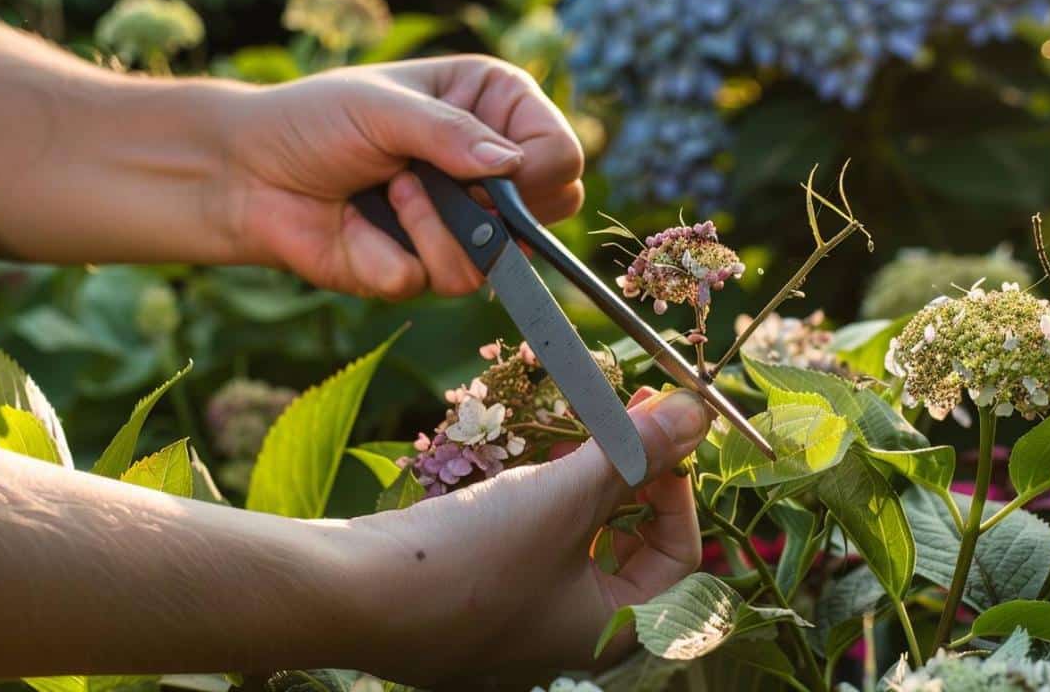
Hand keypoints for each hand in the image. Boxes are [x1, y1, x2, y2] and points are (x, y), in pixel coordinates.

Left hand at [222, 55, 584, 298]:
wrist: (247, 176)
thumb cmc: (314, 120)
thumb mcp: (383, 107)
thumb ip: (450, 134)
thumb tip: (510, 165)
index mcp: (493, 110)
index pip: (560, 153)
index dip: (538, 171)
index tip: (495, 170)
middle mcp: (488, 170)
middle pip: (547, 215)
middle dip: (490, 207)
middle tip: (437, 179)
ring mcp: (461, 224)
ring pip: (495, 260)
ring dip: (433, 227)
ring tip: (390, 191)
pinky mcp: (426, 269)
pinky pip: (441, 281)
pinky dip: (395, 254)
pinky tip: (362, 225)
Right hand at [340, 388, 710, 685]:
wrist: (351, 595)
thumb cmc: (474, 558)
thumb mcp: (566, 496)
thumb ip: (637, 453)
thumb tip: (699, 413)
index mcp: (610, 632)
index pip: (679, 559)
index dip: (677, 490)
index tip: (656, 436)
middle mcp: (569, 635)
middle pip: (628, 550)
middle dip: (627, 482)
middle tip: (619, 424)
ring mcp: (519, 622)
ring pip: (575, 545)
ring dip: (580, 487)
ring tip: (568, 438)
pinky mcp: (475, 601)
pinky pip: (529, 550)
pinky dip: (536, 506)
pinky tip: (518, 468)